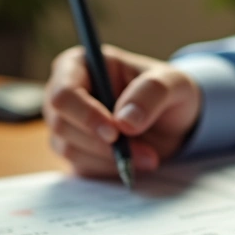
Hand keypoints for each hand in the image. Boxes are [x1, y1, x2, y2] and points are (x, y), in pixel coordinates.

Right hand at [44, 45, 201, 177]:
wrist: (171, 123)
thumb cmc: (167, 92)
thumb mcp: (173, 83)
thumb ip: (152, 93)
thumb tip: (124, 122)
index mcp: (79, 65)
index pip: (64, 92)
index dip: (85, 114)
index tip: (115, 132)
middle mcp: (65, 94)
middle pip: (62, 124)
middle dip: (102, 143)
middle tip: (144, 152)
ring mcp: (66, 124)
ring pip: (69, 149)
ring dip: (110, 158)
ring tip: (148, 156)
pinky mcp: (75, 151)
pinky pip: (82, 167)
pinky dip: (110, 168)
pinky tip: (135, 161)